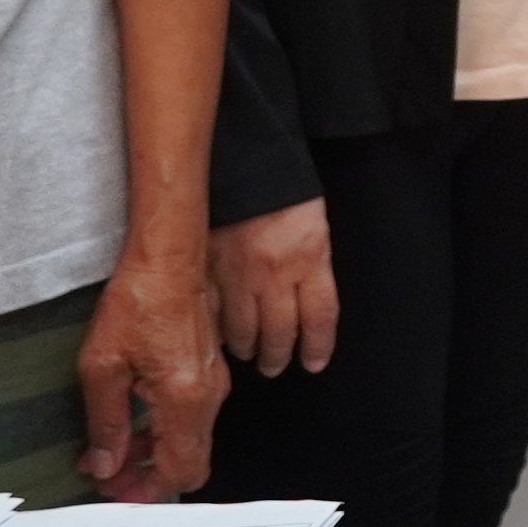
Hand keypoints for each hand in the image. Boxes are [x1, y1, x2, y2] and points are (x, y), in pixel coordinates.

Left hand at [77, 245, 228, 498]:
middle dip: (150, 477)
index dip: (147, 490)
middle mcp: (208, 396)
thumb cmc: (140, 299)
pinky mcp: (209, 370)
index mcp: (185, 400)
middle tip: (112, 479)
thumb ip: (106, 423)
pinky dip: (164, 430)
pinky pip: (192, 416)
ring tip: (115, 452)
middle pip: (190, 462)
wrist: (168, 259)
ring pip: (190, 440)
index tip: (118, 494)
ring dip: (155, 453)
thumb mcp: (104, 367)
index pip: (179, 470)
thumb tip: (107, 462)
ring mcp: (213, 383)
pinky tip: (134, 421)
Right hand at [210, 197, 338, 375]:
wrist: (242, 161)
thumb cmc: (283, 191)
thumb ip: (312, 267)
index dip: (317, 346)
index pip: (320, 318)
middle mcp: (275, 273)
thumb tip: (307, 307)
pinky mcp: (207, 270)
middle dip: (277, 355)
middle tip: (274, 365)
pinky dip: (215, 330)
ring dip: (247, 348)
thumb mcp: (315, 226)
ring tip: (248, 353)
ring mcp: (238, 274)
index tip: (313, 363)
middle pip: (280, 332)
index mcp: (310, 258)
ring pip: (243, 330)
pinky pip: (212, 312)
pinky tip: (217, 337)